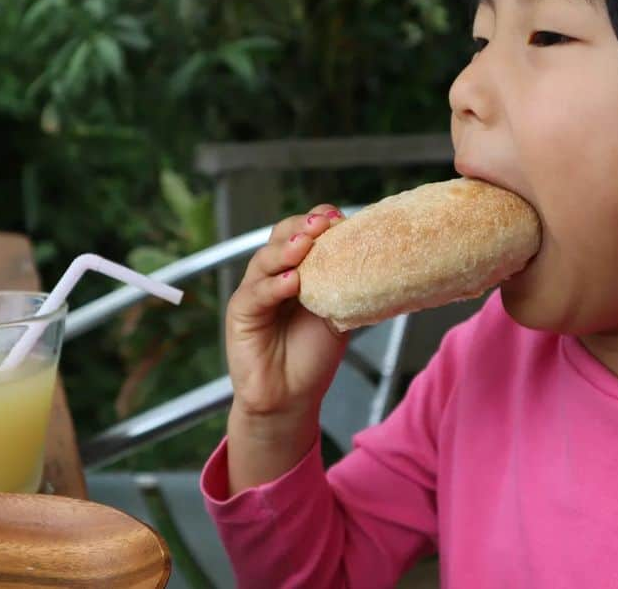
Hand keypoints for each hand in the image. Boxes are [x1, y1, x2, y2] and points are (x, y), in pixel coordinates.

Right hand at [224, 204, 348, 422]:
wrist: (291, 397)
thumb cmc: (312, 355)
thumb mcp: (337, 313)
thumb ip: (346, 286)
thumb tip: (377, 260)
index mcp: (297, 268)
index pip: (303, 232)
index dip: (319, 221)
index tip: (340, 219)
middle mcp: (274, 274)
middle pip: (281, 236)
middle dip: (302, 226)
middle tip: (322, 224)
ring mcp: (255, 291)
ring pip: (265, 259)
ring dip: (286, 249)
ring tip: (306, 245)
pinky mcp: (240, 313)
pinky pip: (255, 294)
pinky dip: (273, 286)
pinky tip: (291, 282)